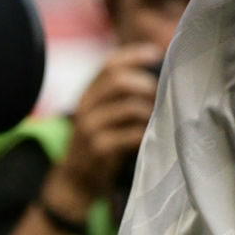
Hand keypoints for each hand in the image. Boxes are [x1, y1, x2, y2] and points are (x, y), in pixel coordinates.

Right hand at [45, 43, 163, 210]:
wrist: (75, 180)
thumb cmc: (99, 142)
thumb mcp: (101, 114)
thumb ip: (119, 95)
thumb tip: (157, 73)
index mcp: (87, 95)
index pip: (108, 65)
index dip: (133, 55)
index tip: (156, 53)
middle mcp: (85, 108)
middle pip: (119, 81)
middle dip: (146, 84)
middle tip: (160, 95)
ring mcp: (90, 129)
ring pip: (130, 107)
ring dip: (150, 111)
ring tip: (157, 119)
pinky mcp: (99, 149)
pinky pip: (132, 134)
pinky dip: (146, 132)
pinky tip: (151, 136)